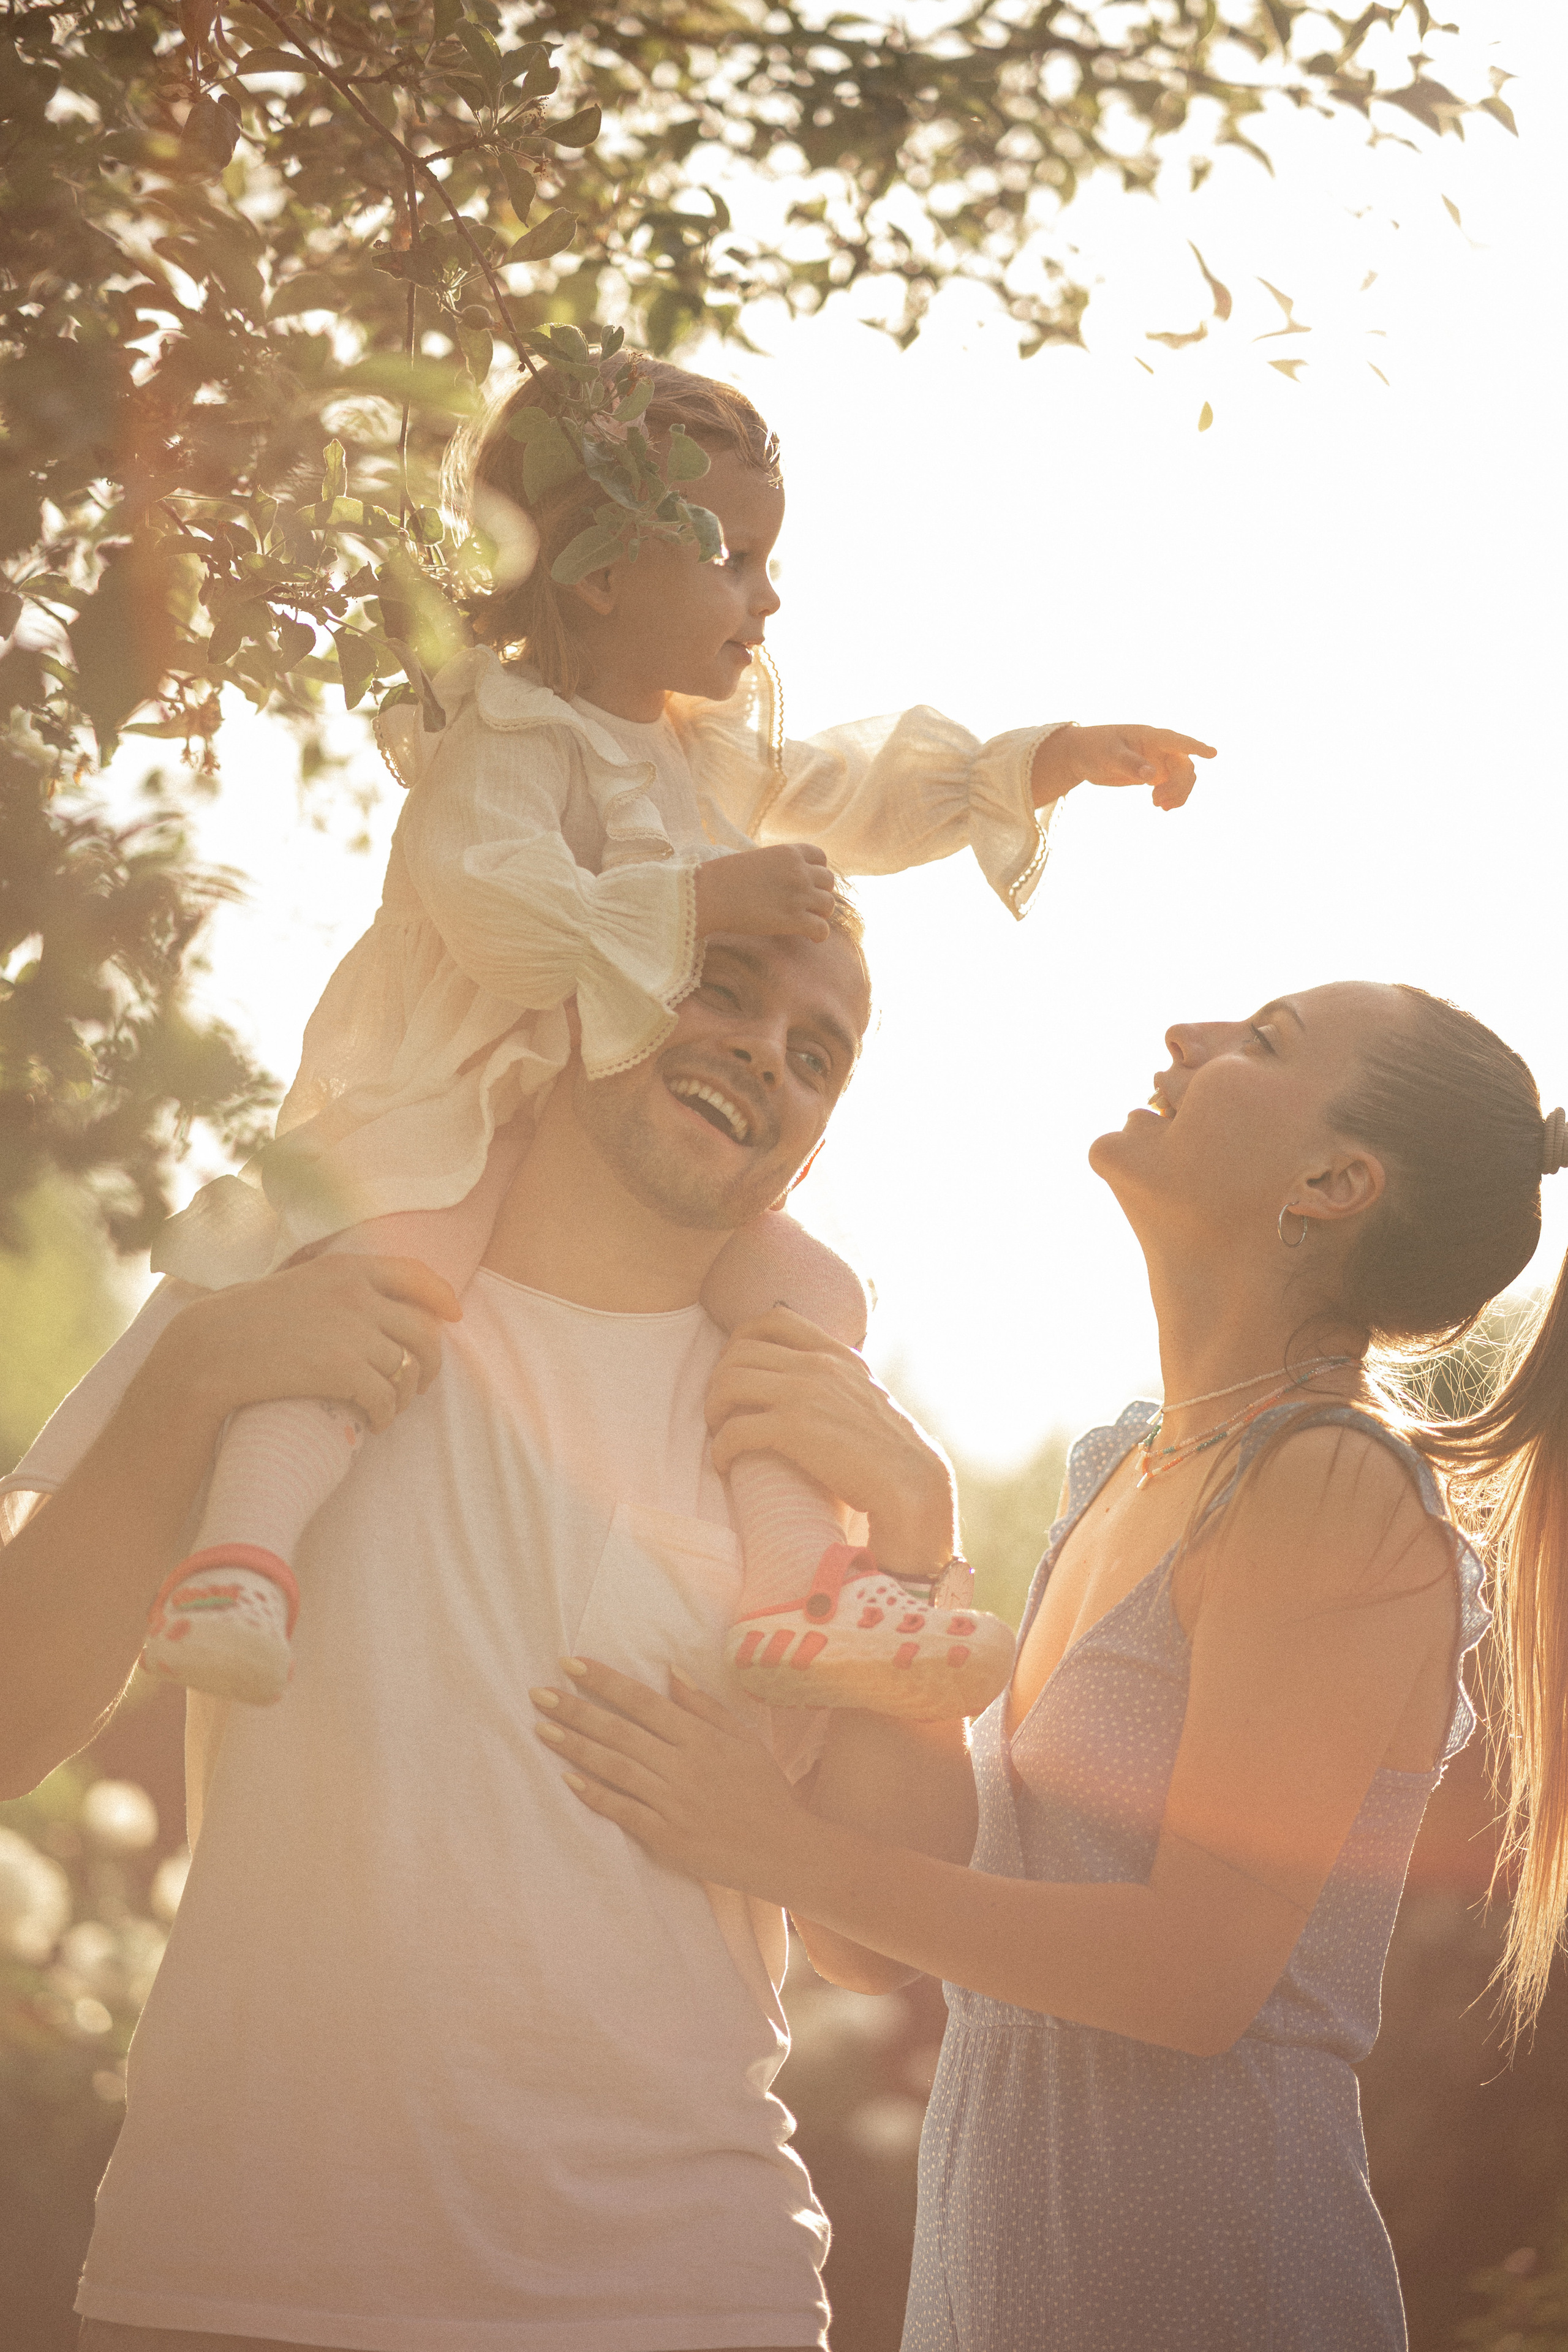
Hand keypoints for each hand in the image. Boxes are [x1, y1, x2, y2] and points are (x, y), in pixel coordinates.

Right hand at [151, 1253, 461, 1437]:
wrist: (207, 1351)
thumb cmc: (245, 1322)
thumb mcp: (296, 1283)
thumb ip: (336, 1283)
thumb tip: (374, 1296)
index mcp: (346, 1266)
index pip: (416, 1274)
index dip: (441, 1297)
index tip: (452, 1317)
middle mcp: (357, 1293)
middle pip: (424, 1329)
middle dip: (430, 1360)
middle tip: (420, 1382)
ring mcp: (353, 1331)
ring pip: (409, 1368)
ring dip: (407, 1393)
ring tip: (391, 1407)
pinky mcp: (343, 1370)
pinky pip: (388, 1396)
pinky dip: (387, 1414)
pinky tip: (375, 1422)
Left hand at [531, 1659, 812, 1898]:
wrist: (783, 1849)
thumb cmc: (764, 1789)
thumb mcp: (743, 1738)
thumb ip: (704, 1705)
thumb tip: (671, 1670)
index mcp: (701, 1736)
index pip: (642, 1700)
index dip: (604, 1680)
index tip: (570, 1663)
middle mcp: (683, 1764)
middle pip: (620, 1731)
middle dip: (575, 1709)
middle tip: (538, 1694)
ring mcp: (672, 1801)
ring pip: (615, 1767)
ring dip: (575, 1747)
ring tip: (542, 1729)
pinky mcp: (666, 1836)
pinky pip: (623, 1811)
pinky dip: (595, 1794)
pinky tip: (568, 1779)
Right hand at [693, 843, 835, 941]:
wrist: (709, 894)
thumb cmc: (723, 878)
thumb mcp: (757, 859)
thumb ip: (777, 865)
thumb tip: (783, 880)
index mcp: (789, 852)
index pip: (821, 858)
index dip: (817, 871)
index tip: (809, 883)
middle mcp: (799, 871)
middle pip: (828, 882)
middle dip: (819, 893)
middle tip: (807, 905)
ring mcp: (799, 895)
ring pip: (828, 906)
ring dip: (819, 914)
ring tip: (806, 921)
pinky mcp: (794, 920)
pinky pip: (822, 929)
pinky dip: (819, 935)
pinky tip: (810, 938)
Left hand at [705, 1307, 957, 1572]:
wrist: (910, 1484)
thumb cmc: (887, 1450)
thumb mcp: (865, 1394)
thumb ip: (837, 1377)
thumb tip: (806, 1373)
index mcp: (836, 1353)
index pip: (774, 1318)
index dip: (740, 1340)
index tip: (735, 1370)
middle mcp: (818, 1364)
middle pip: (740, 1350)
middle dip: (718, 1379)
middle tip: (721, 1410)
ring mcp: (805, 1393)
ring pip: (729, 1382)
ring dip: (713, 1409)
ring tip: (718, 1433)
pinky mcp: (794, 1429)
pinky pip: (734, 1429)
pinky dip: (720, 1448)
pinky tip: (724, 1463)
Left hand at [1031, 723, 1216, 810]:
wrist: (1082, 755)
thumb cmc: (1093, 749)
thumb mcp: (1108, 757)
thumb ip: (1129, 765)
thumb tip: (1151, 776)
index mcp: (1149, 736)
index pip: (1177, 740)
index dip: (1195, 746)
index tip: (1213, 754)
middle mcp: (1159, 747)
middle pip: (1184, 765)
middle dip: (1178, 786)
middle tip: (1157, 803)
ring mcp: (1159, 760)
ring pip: (1183, 777)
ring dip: (1178, 793)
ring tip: (1160, 807)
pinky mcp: (1155, 774)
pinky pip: (1173, 785)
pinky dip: (1173, 797)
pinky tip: (1162, 807)